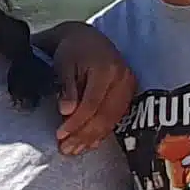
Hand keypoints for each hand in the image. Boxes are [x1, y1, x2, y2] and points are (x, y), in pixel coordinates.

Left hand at [44, 21, 131, 154]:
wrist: (88, 39)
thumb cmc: (73, 50)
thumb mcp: (64, 64)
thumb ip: (67, 87)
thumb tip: (66, 111)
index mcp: (107, 69)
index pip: (92, 103)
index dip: (76, 122)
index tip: (60, 135)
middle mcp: (123, 79)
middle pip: (104, 115)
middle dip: (84, 135)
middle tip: (66, 149)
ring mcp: (129, 87)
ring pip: (112, 120)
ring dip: (92, 138)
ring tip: (74, 150)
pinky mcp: (129, 94)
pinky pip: (116, 118)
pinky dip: (101, 132)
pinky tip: (89, 143)